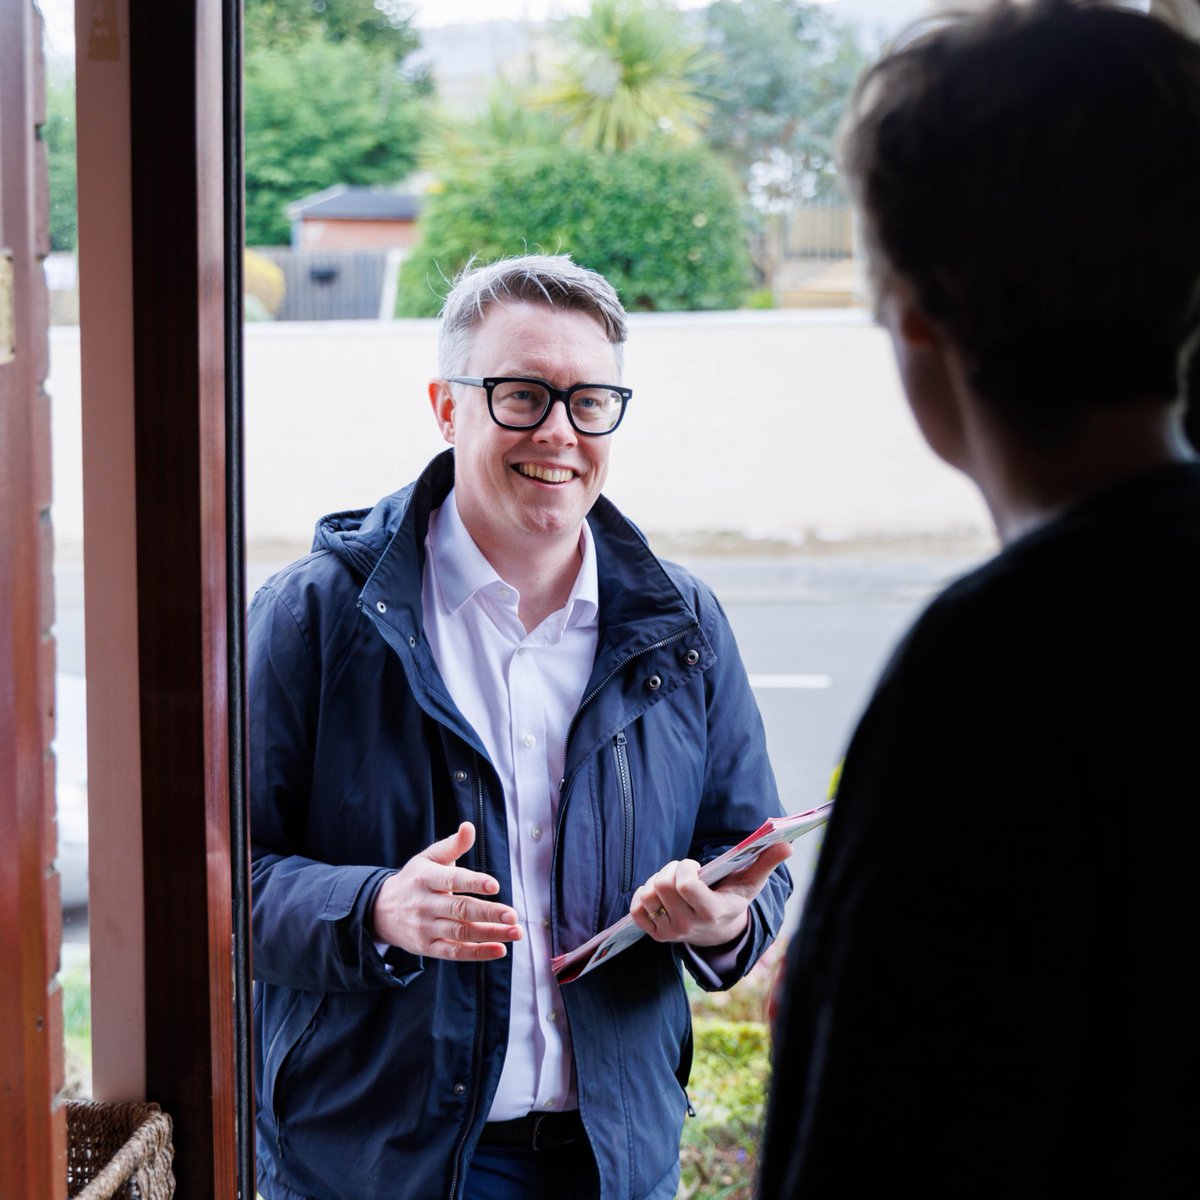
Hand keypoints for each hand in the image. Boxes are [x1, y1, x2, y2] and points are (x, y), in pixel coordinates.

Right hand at [370, 822, 521, 960]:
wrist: (380, 910)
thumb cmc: (414, 879)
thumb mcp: (427, 858)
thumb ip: (452, 845)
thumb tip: (469, 827)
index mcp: (426, 878)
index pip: (452, 879)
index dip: (473, 882)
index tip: (494, 885)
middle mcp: (425, 904)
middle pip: (460, 909)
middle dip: (488, 913)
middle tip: (513, 915)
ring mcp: (425, 928)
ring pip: (461, 932)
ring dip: (491, 934)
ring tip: (516, 932)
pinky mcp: (427, 947)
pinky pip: (454, 952)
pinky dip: (477, 953)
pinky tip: (500, 949)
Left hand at [629, 842, 792, 946]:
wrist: (720, 931)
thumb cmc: (734, 897)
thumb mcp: (752, 882)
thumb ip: (767, 862)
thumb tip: (788, 845)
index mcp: (712, 912)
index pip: (685, 884)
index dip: (686, 867)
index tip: (695, 866)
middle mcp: (689, 926)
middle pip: (662, 885)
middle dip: (671, 869)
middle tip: (684, 871)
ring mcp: (671, 932)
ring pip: (648, 894)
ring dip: (657, 880)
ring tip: (674, 883)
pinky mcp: (656, 934)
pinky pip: (637, 908)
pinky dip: (643, 895)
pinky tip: (660, 894)